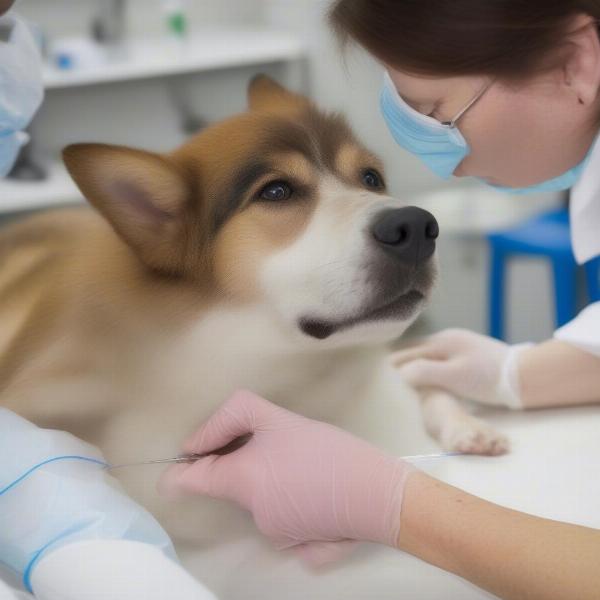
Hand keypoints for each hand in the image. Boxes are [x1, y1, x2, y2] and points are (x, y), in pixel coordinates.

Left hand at [158, 390, 414, 566]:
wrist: (377, 493)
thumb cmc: (326, 451)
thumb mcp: (278, 418)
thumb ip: (232, 417)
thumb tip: (196, 443)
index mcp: (242, 481)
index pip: (190, 481)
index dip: (182, 469)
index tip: (188, 458)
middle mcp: (252, 513)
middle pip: (234, 487)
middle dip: (249, 466)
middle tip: (282, 448)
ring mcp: (276, 534)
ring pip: (262, 503)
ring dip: (274, 485)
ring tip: (308, 469)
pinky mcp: (299, 546)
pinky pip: (285, 521)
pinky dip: (294, 505)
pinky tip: (319, 493)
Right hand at [391, 328, 530, 408]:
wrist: (522, 375)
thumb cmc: (486, 378)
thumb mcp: (452, 377)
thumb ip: (425, 371)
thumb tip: (401, 372)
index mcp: (442, 341)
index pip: (410, 352)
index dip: (395, 363)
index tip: (380, 371)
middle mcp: (449, 337)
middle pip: (418, 348)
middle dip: (404, 358)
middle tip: (388, 371)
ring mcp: (461, 342)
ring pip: (430, 351)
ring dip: (418, 360)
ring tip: (406, 372)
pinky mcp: (470, 350)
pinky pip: (442, 355)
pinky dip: (431, 362)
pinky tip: (432, 371)